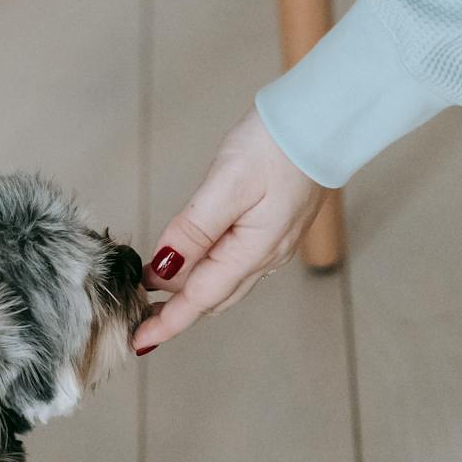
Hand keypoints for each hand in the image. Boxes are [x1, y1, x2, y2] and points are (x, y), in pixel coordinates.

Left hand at [131, 108, 324, 353]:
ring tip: (152, 288)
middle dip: (175, 311)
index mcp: (253, 252)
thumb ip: (194, 230)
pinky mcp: (273, 227)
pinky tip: (189, 257)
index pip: (200, 299)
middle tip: (135, 313)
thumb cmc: (278, 146)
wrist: (326, 122)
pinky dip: (206, 269)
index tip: (137, 340)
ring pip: (223, 281)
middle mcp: (265, 257)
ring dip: (189, 290)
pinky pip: (234, 262)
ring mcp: (272, 244)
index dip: (167, 321)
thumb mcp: (228, 184)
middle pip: (211, 297)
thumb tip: (163, 270)